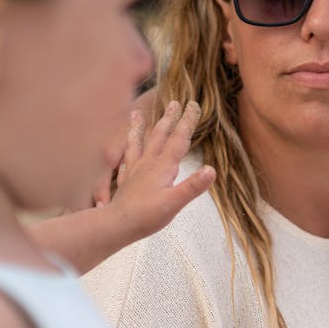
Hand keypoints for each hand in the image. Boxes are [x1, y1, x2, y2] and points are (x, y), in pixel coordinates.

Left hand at [95, 100, 213, 237]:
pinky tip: (124, 154)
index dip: (187, 122)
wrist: (117, 225)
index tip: (193, 105)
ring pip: (137, 143)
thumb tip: (212, 170)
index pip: (179, 139)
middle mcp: (148, 164)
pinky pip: (125, 162)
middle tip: (174, 102)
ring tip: (136, 113)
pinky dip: (125, 154)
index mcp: (163, 166)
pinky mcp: (125, 182)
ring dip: (139, 128)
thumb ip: (193, 186)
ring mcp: (134, 171)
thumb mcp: (175, 202)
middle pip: (159, 136)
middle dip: (169, 118)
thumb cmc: (147, 216)